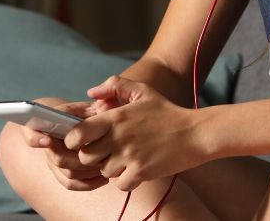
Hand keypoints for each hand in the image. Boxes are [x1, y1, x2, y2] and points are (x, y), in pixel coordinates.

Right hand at [18, 99, 106, 190]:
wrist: (79, 123)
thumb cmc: (85, 112)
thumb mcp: (89, 105)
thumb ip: (94, 106)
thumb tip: (101, 107)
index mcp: (45, 122)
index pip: (30, 132)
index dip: (35, 138)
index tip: (47, 140)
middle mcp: (46, 143)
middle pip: (57, 158)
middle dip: (79, 159)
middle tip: (99, 157)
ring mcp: (53, 159)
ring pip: (67, 173)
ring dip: (88, 171)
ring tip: (106, 165)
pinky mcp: (61, 173)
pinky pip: (71, 184)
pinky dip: (88, 183)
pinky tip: (103, 178)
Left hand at [65, 76, 205, 191]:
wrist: (194, 133)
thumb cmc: (166, 112)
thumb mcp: (142, 91)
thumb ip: (115, 85)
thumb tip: (91, 93)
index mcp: (115, 117)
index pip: (78, 133)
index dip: (75, 140)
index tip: (83, 141)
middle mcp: (119, 137)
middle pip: (87, 157)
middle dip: (94, 156)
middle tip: (107, 152)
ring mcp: (130, 156)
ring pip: (104, 172)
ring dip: (112, 168)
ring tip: (127, 159)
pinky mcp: (142, 172)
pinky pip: (121, 184)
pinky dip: (126, 181)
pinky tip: (136, 170)